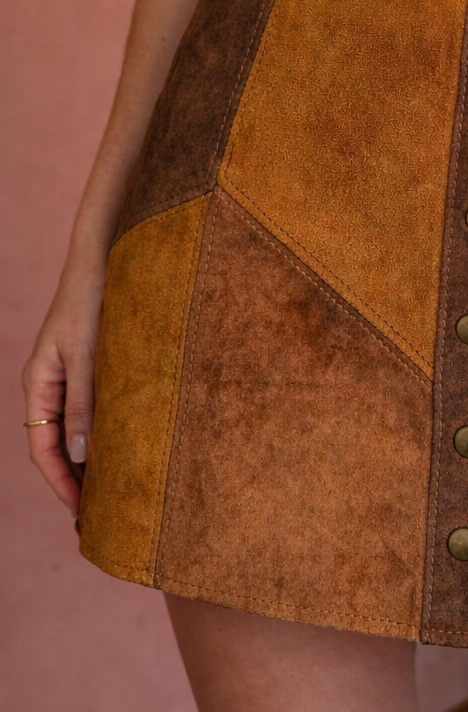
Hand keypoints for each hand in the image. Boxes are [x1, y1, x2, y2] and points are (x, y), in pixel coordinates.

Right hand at [22, 263, 104, 515]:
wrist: (104, 258)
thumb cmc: (90, 300)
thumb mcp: (87, 355)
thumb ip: (83, 403)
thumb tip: (78, 456)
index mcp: (38, 384)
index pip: (42, 448)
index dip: (60, 482)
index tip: (82, 512)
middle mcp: (50, 384)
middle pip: (57, 444)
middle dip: (75, 478)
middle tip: (103, 512)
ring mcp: (71, 375)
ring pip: (77, 428)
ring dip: (92, 456)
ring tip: (117, 488)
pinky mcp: (93, 365)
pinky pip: (94, 409)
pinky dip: (104, 431)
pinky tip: (127, 445)